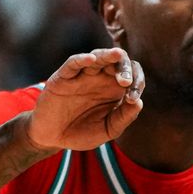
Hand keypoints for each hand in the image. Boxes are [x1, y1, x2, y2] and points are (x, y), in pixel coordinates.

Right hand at [25, 48, 143, 150]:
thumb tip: (140, 103)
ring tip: (117, 55)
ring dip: (108, 56)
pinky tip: (91, 59)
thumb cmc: (82, 132)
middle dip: (126, 67)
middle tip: (126, 81)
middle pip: (118, 61)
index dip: (137, 83)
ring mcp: (82, 76)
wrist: (53, 138)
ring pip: (97, 57)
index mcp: (115, 90)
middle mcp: (101, 79)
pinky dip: (82, 59)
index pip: (133, 76)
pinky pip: (73, 64)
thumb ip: (123, 117)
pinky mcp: (63, 78)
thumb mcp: (108, 129)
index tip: (133, 99)